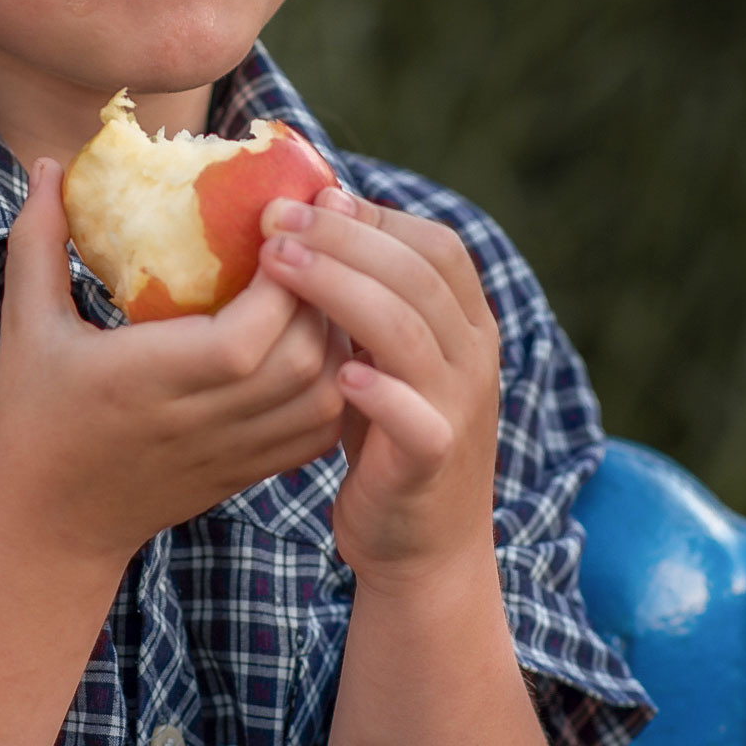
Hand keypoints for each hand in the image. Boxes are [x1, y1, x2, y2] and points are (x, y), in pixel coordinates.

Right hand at [0, 161, 350, 569]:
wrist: (50, 528)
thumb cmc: (33, 420)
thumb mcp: (24, 329)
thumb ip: (36, 245)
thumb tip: (45, 165)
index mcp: (145, 381)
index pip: (245, 337)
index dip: (283, 280)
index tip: (282, 221)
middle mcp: (199, 421)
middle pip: (302, 362)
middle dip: (326, 293)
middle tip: (326, 232)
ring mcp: (231, 452)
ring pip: (325, 398)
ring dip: (339, 337)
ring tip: (332, 280)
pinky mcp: (249, 473)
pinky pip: (320, 432)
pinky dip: (338, 384)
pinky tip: (329, 341)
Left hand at [256, 188, 502, 584]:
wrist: (425, 546)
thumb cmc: (388, 436)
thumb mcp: (385, 356)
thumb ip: (366, 296)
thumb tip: (315, 210)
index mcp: (467, 322)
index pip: (435, 244)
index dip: (372, 216)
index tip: (305, 199)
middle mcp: (473, 356)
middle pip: (417, 273)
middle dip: (342, 238)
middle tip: (271, 221)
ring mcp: (459, 407)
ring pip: (408, 330)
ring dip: (340, 290)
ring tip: (275, 265)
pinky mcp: (434, 459)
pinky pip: (415, 416)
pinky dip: (379, 390)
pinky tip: (336, 371)